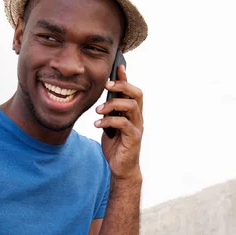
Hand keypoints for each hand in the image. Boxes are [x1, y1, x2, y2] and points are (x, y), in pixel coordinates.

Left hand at [94, 65, 143, 182]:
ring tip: (98, 110)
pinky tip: (97, 124)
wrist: (121, 168)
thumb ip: (110, 111)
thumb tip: (101, 96)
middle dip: (122, 85)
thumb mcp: (110, 124)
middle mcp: (138, 117)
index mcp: (132, 112)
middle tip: (106, 85)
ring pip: (132, 106)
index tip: (118, 66)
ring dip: (113, 104)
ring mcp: (137, 127)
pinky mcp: (133, 138)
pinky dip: (109, 121)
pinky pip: (124, 124)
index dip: (126, 77)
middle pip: (137, 93)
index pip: (132, 90)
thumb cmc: (116, 145)